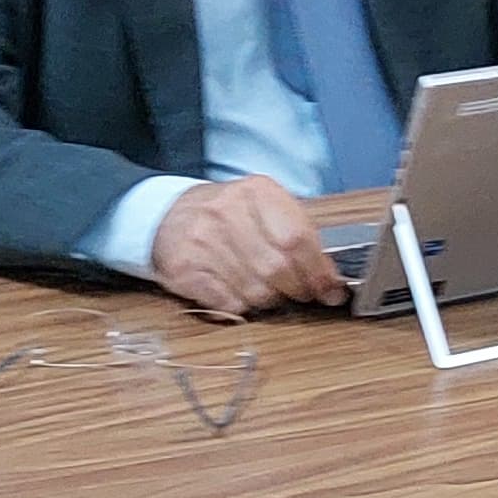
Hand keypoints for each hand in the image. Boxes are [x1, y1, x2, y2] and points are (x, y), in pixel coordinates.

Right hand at [150, 176, 349, 322]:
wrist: (166, 215)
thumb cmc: (228, 216)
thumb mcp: (265, 208)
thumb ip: (300, 236)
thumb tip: (330, 281)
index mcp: (258, 192)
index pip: (298, 238)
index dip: (320, 272)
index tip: (331, 291)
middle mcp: (228, 212)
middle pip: (278, 268)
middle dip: (297, 290)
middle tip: (301, 294)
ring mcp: (203, 240)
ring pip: (255, 290)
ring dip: (269, 299)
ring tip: (266, 290)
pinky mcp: (184, 268)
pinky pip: (228, 302)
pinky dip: (241, 305)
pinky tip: (239, 292)